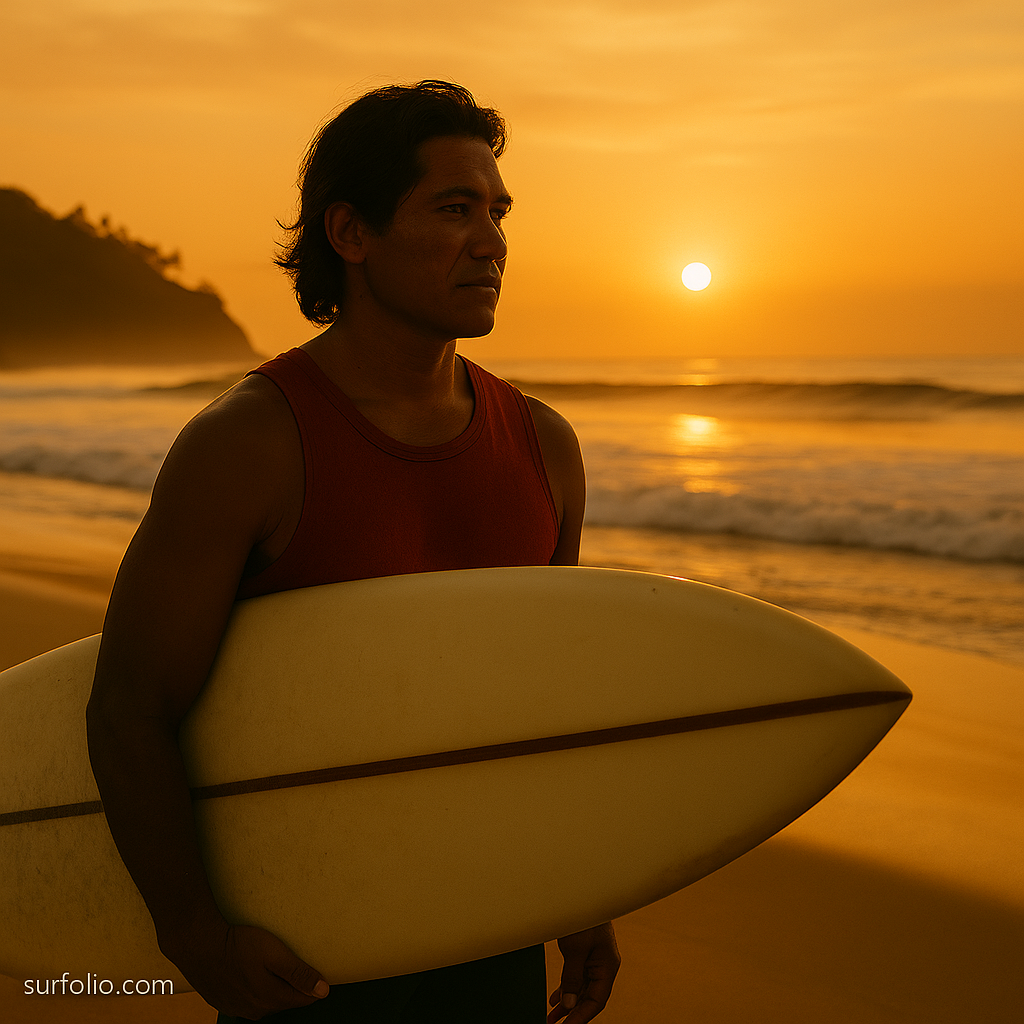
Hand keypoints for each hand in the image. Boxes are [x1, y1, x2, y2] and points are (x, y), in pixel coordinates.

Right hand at [161, 920, 328, 1019]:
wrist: (199, 945)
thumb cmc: (239, 945)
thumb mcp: (275, 953)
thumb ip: (298, 973)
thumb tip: (323, 990)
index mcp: (270, 999)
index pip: (303, 999)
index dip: (313, 985)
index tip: (318, 971)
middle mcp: (255, 1010)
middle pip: (285, 1001)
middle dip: (294, 987)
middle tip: (296, 965)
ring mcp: (237, 1008)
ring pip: (266, 1002)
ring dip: (273, 988)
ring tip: (273, 968)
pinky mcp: (224, 1002)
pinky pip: (248, 1000)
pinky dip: (254, 989)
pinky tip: (251, 974)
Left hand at [548, 922, 619, 1022]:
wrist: (581, 891)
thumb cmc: (582, 917)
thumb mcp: (575, 949)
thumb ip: (573, 978)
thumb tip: (569, 1005)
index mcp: (608, 966)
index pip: (597, 1001)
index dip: (581, 1017)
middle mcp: (603, 965)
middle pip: (590, 997)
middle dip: (573, 1013)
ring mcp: (594, 959)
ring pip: (582, 989)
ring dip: (568, 1003)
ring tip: (552, 1018)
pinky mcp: (585, 952)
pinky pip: (577, 977)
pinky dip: (567, 989)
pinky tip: (556, 999)